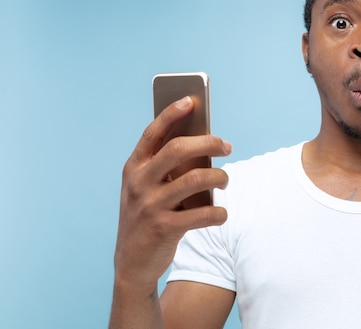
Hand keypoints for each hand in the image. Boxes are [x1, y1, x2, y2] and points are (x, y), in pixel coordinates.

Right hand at [114, 96, 230, 287]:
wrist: (131, 262)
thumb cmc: (147, 215)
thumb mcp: (147, 188)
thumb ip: (167, 168)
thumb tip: (205, 146)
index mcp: (134, 168)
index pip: (152, 133)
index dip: (171, 114)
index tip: (191, 100)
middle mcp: (139, 183)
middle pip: (178, 149)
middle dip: (208, 142)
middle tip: (227, 146)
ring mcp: (150, 205)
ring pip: (195, 179)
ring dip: (219, 177)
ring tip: (225, 180)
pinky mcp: (164, 228)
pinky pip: (202, 214)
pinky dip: (218, 213)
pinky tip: (221, 213)